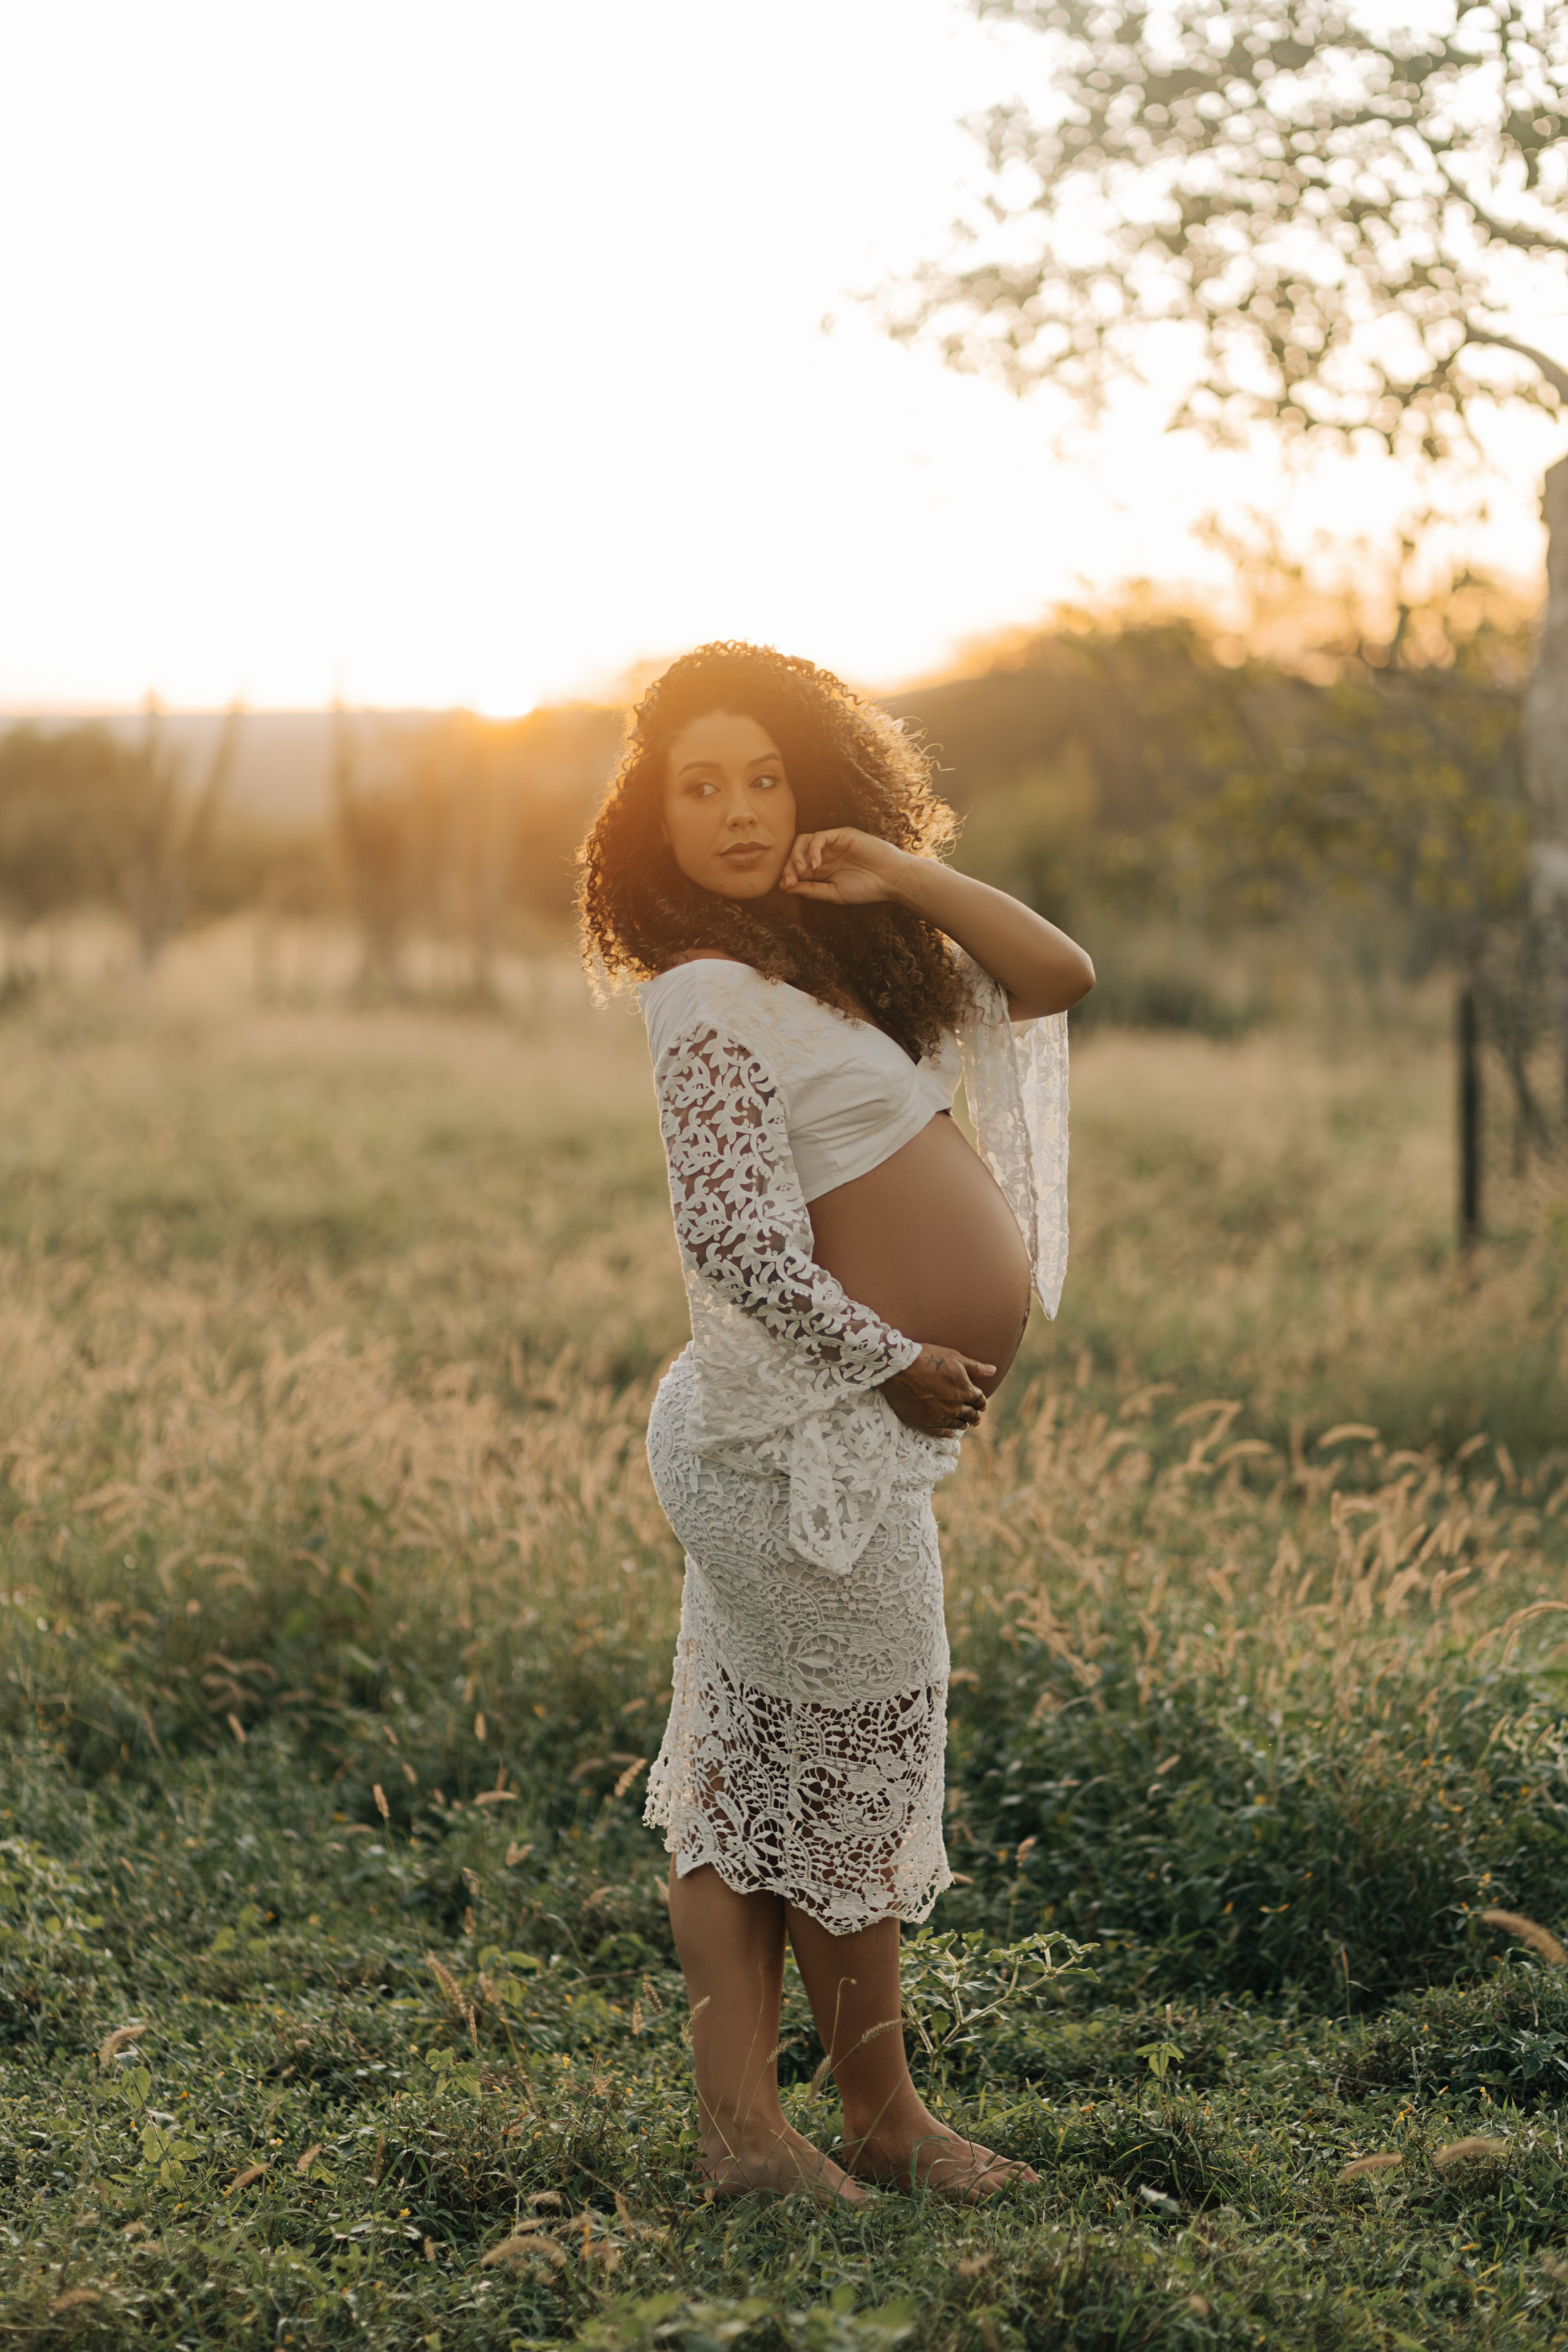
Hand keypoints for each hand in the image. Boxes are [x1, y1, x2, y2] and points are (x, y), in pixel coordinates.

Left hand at [778, 827, 909, 906]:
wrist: (891, 879)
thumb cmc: (867, 888)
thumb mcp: (834, 893)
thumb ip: (811, 890)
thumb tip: (786, 888)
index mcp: (822, 870)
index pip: (796, 867)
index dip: (788, 875)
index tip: (786, 886)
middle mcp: (825, 855)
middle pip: (796, 852)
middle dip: (789, 866)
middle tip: (790, 879)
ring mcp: (832, 844)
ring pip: (803, 841)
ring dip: (797, 855)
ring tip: (802, 870)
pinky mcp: (841, 834)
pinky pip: (819, 837)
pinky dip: (813, 849)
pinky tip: (816, 865)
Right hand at [881, 1346, 994, 1436]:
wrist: (900, 1368)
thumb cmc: (929, 1358)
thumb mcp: (955, 1358)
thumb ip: (976, 1367)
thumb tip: (994, 1370)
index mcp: (966, 1390)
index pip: (980, 1400)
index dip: (981, 1403)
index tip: (981, 1405)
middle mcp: (956, 1407)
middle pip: (970, 1415)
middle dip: (974, 1416)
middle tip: (975, 1419)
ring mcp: (940, 1417)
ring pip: (957, 1424)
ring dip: (962, 1424)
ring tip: (963, 1424)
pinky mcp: (925, 1423)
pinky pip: (940, 1433)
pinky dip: (947, 1433)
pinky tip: (949, 1433)